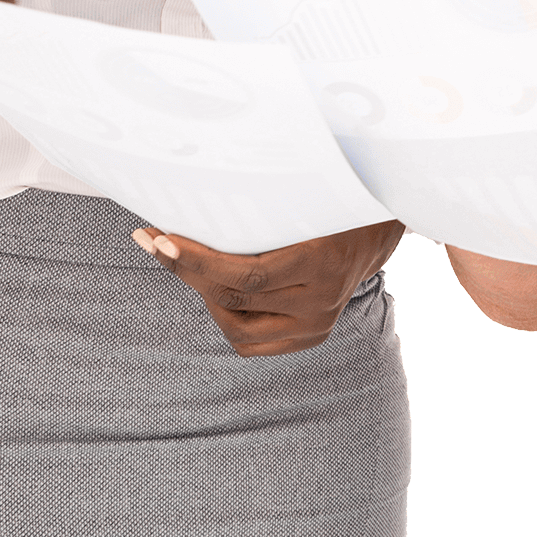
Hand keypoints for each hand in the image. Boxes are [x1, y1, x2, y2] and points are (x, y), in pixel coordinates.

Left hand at [132, 218, 405, 356]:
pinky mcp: (312, 336)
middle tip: (155, 243)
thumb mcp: (306, 193)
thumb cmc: (335, 196)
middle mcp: (321, 301)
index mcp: (323, 263)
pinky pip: (251, 342)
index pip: (245, 275)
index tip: (161, 239)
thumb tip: (196, 194)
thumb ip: (261, 203)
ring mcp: (318, 324)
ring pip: (236, 327)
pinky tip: (216, 291)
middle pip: (233, 299)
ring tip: (191, 266)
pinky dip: (227, 317)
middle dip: (185, 270)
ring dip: (204, 297)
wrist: (382, 222)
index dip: (197, 261)